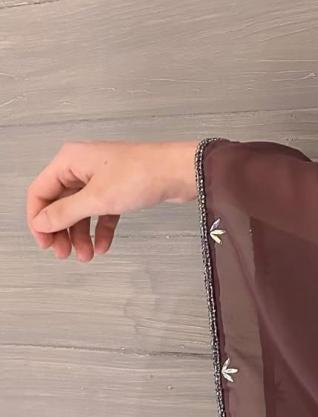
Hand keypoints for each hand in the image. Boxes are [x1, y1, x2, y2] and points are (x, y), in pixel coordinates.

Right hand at [26, 140, 199, 260]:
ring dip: (81, 235)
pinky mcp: (119, 190)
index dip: (38, 219)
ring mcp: (101, 179)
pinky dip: (100, 230)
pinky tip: (103, 246)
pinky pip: (102, 213)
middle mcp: (81, 167)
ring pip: (81, 211)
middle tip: (63, 254)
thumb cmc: (141, 174)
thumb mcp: (97, 198)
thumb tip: (42, 222)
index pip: (40, 192)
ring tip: (86, 256)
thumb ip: (66, 212)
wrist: (179, 172)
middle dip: (61, 231)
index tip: (44, 243)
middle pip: (60, 203)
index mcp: (69, 161)